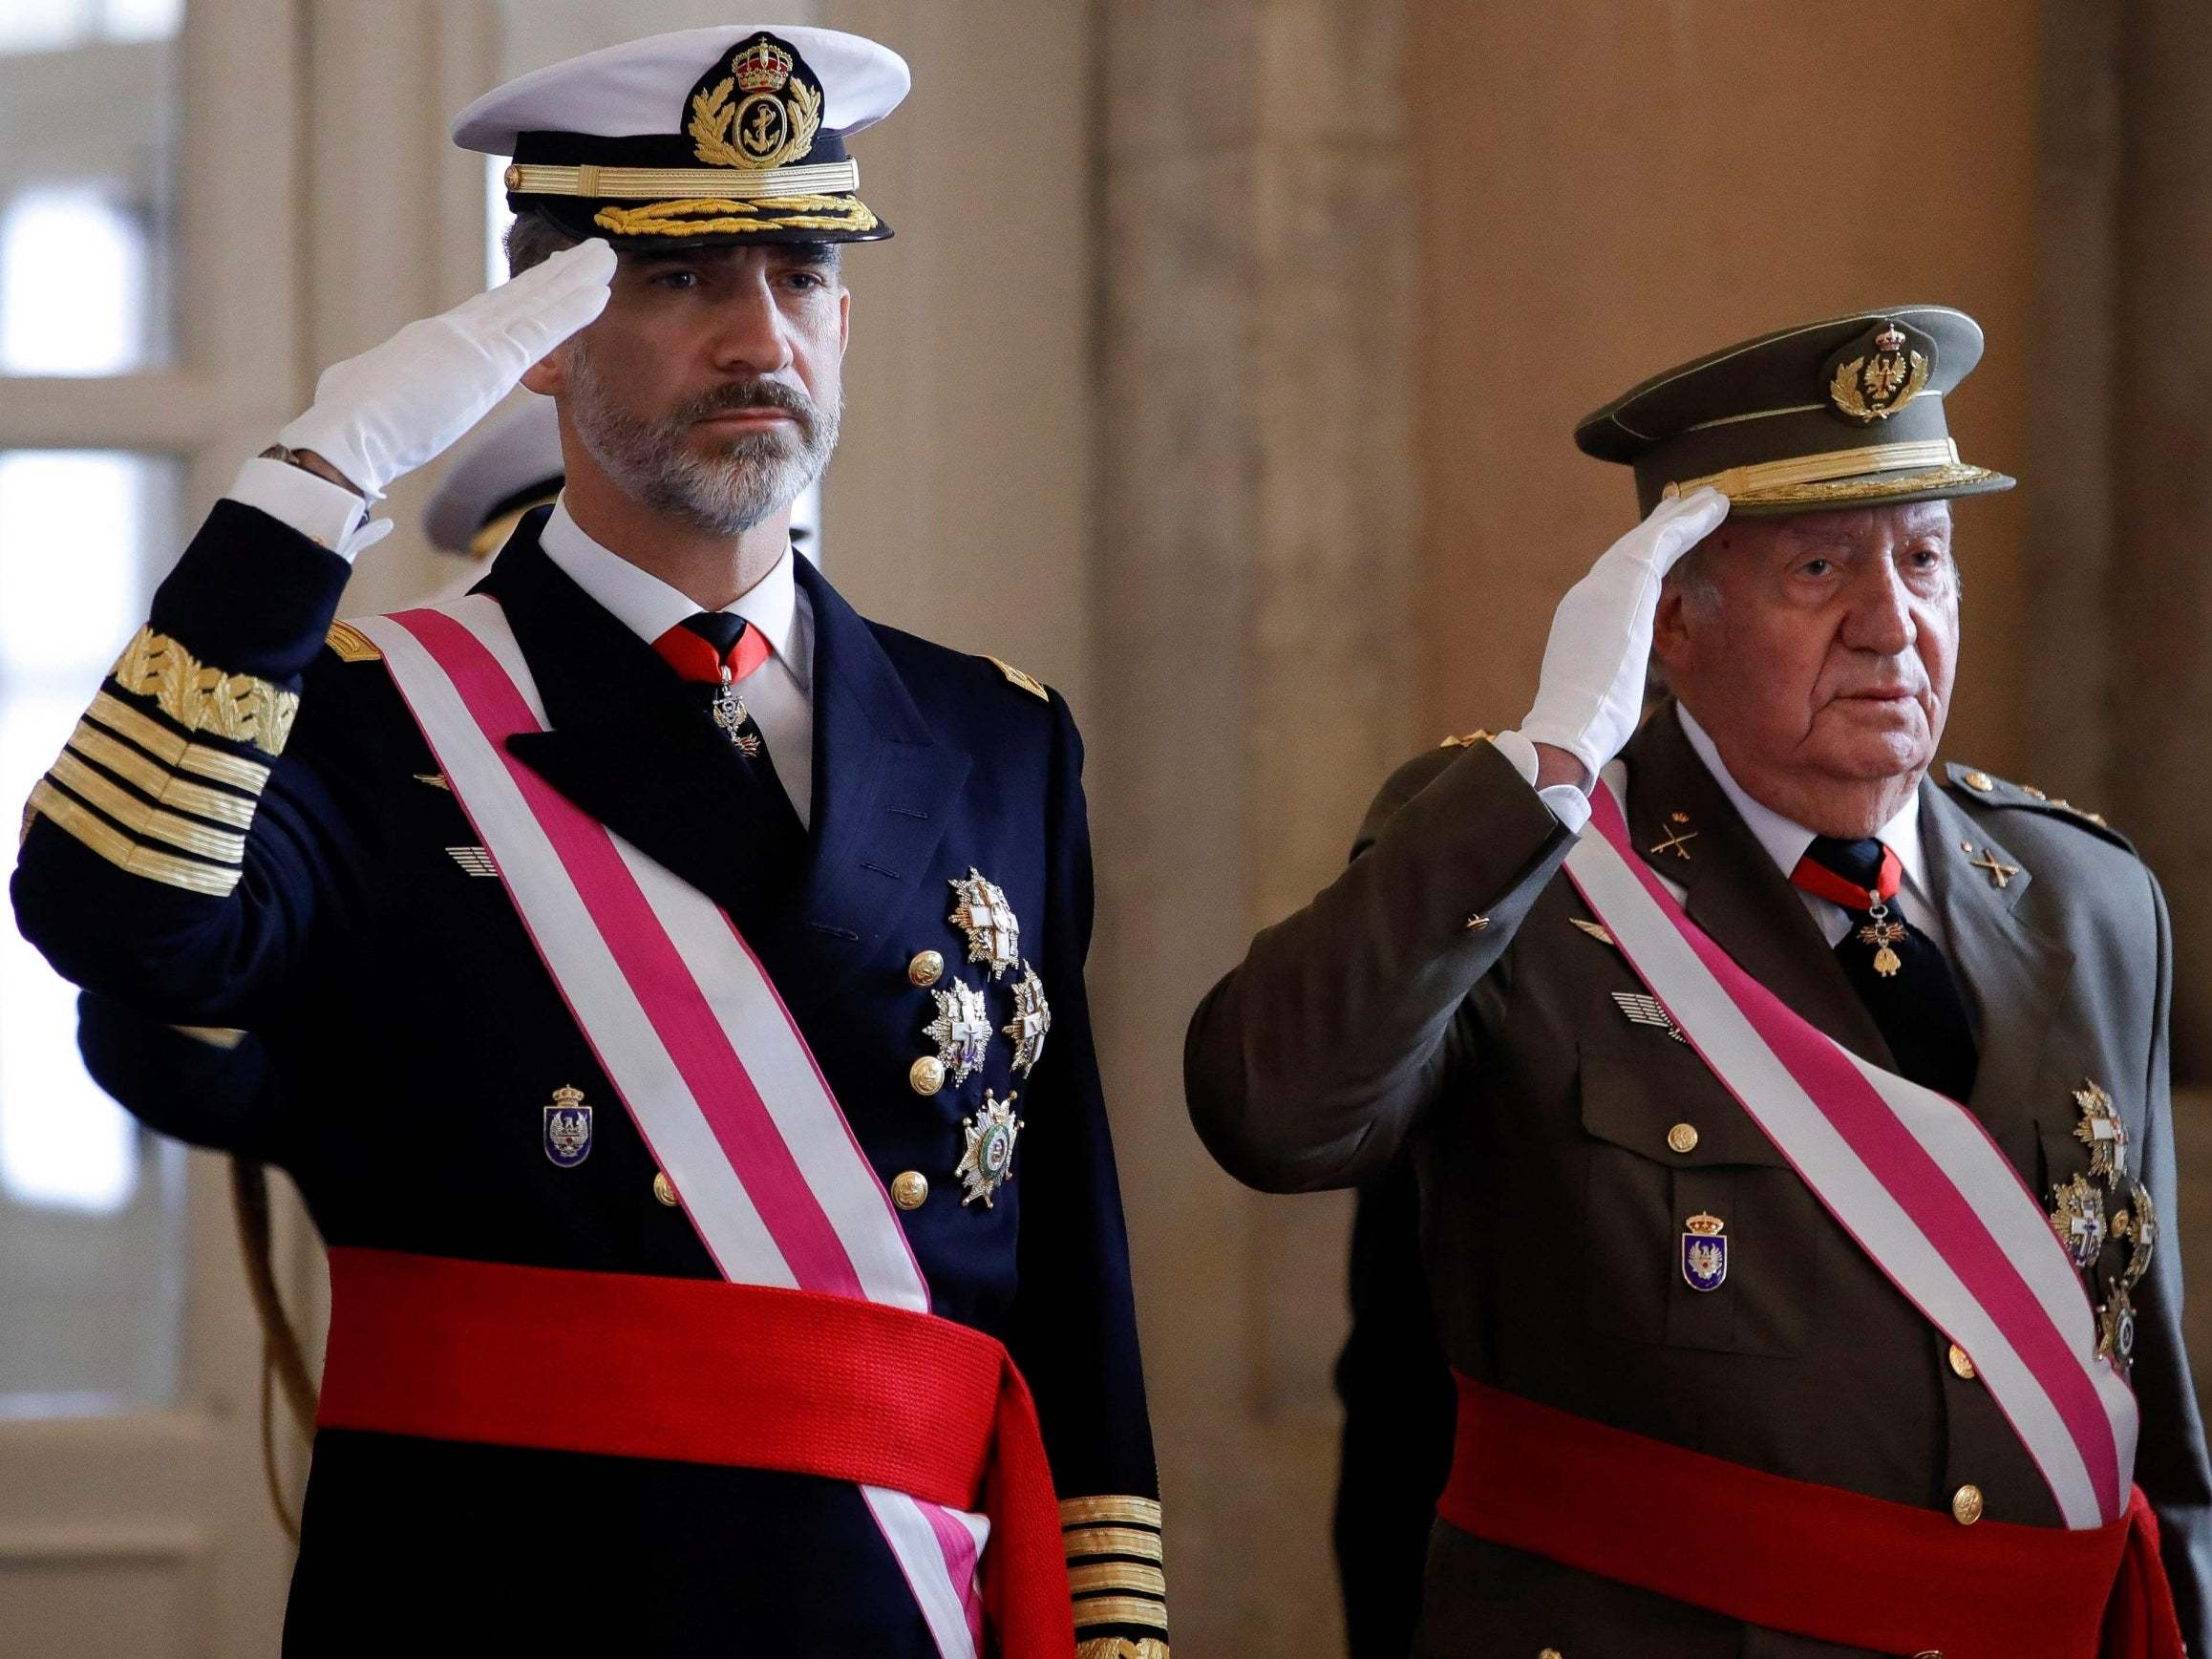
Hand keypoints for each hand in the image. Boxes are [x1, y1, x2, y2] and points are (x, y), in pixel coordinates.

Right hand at [275, 239, 614, 498]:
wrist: (346, 433)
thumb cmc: (349, 423)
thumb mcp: (370, 391)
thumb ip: (387, 381)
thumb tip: (376, 385)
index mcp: (433, 341)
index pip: (488, 311)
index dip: (521, 292)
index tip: (547, 274)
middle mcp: (457, 332)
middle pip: (517, 295)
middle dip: (555, 274)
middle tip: (588, 251)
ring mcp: (474, 342)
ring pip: (535, 302)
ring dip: (574, 279)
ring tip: (604, 256)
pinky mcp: (488, 361)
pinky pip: (542, 329)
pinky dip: (572, 310)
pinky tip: (600, 293)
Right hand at [1511, 488, 1729, 784]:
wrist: (1566, 729)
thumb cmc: (1586, 727)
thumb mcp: (1602, 688)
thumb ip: (1612, 668)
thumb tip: (1619, 677)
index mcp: (1583, 620)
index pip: (1619, 579)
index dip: (1645, 556)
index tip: (1665, 539)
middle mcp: (1588, 596)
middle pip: (1631, 551)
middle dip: (1662, 526)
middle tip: (1687, 503)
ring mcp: (1602, 588)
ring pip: (1647, 540)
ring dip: (1680, 517)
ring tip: (1709, 499)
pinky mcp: (1624, 586)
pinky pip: (1662, 543)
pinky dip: (1688, 522)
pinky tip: (1712, 508)